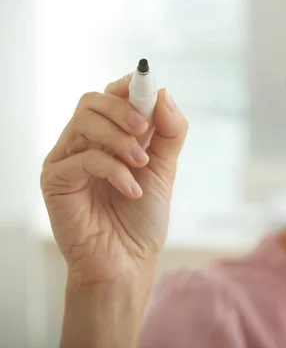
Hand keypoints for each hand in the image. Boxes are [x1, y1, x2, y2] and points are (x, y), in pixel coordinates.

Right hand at [40, 74, 187, 285]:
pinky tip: (131, 190)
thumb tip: (163, 92)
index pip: (109, 96)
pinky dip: (114, 170)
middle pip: (91, 101)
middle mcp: (83, 144)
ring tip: (141, 164)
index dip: (127, 87)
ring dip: (119, 139)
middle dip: (122, 109)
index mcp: (108, 137)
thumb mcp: (163, 168)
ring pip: (84, 122)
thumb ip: (168, 132)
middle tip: (144, 130)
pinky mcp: (55, 181)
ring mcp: (66, 161)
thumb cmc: (142, 217)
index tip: (147, 85)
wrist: (128, 262)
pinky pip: (83, 158)